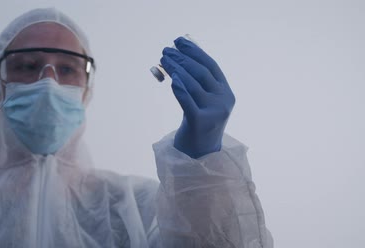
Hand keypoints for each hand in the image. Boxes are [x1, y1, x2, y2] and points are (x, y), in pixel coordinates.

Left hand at [160, 37, 234, 157]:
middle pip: (201, 73)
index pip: (211, 66)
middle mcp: (223, 100)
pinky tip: (171, 79)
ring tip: (163, 60)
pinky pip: (187, 102)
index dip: (195, 52)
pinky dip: (180, 89)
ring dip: (176, 69)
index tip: (180, 41)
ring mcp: (214, 112)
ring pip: (193, 85)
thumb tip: (178, 57)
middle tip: (166, 50)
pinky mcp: (201, 122)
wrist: (199, 153)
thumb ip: (195, 82)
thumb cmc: (197, 122)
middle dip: (182, 58)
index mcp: (226, 92)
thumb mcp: (201, 100)